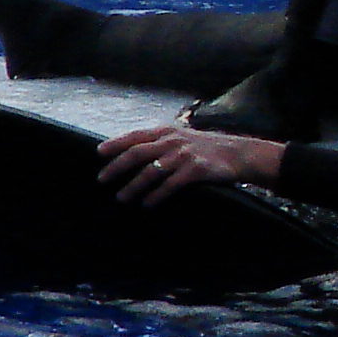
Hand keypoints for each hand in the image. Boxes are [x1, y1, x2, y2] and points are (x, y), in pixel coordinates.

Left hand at [95, 124, 283, 206]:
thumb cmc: (206, 149)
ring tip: (122, 198)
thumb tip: (134, 154)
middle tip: (103, 180)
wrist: (238, 154)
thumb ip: (161, 143)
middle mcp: (173, 141)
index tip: (99, 153)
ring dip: (133, 186)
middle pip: (138, 153)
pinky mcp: (195, 171)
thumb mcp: (183, 138)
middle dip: (117, 167)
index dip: (116, 144)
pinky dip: (156, 196)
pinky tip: (147, 204)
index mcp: (167, 132)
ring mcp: (184, 155)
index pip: (136, 136)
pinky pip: (170, 185)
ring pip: (151, 171)